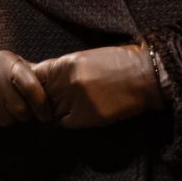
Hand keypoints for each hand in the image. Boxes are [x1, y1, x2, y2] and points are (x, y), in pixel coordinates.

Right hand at [0, 51, 47, 130]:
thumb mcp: (12, 64)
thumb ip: (32, 75)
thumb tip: (56, 91)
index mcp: (8, 63)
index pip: (32, 88)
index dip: (42, 106)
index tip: (46, 116)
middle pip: (20, 110)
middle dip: (22, 115)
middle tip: (16, 110)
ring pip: (4, 120)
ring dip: (5, 119)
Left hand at [34, 44, 159, 128]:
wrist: (146, 77)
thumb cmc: (120, 64)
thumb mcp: (86, 58)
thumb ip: (63, 69)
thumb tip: (44, 80)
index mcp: (66, 63)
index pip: (35, 77)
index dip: (35, 84)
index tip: (41, 88)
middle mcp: (67, 81)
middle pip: (42, 96)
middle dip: (47, 98)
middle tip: (58, 99)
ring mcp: (76, 100)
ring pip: (52, 110)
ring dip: (59, 110)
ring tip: (75, 104)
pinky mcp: (86, 116)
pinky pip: (65, 122)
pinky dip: (70, 120)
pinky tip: (83, 113)